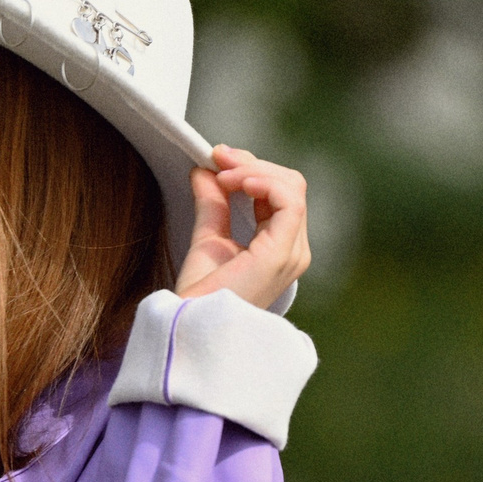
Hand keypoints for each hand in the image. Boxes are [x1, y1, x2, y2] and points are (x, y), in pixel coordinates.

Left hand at [175, 145, 309, 310]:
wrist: (189, 325)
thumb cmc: (199, 297)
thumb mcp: (207, 239)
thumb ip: (211, 205)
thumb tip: (204, 170)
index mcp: (279, 247)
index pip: (279, 194)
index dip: (250, 169)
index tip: (216, 158)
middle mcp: (293, 250)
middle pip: (289, 185)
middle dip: (252, 164)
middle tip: (217, 156)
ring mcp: (292, 252)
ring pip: (291, 187)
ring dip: (253, 170)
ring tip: (222, 171)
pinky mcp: (282, 253)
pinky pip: (288, 201)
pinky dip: (264, 182)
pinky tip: (237, 181)